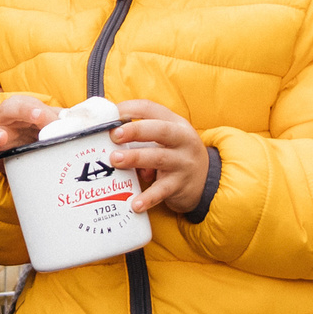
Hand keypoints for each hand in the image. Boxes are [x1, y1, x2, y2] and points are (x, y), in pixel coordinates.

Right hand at [0, 93, 60, 170]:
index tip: (42, 117)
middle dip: (15, 113)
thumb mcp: (57, 128)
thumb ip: (65, 125)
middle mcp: (6, 120)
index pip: (23, 102)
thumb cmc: (46, 137)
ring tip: (1, 140)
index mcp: (23, 111)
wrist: (38, 159)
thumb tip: (76, 125)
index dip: (30, 108)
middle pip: (3, 109)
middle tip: (34, 119)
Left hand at [109, 99, 212, 214]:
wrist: (207, 181)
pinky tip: (135, 204)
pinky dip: (148, 198)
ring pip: (159, 158)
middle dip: (135, 130)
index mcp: (175, 124)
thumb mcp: (167, 138)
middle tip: (114, 135)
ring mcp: (182, 163)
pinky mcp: (179, 185)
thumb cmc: (176, 154)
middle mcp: (182, 141)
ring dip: (135, 158)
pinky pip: (162, 191)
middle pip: (160, 130)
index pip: (151, 109)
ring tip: (116, 160)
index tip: (110, 116)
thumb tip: (106, 133)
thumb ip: (143, 134)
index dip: (129, 109)